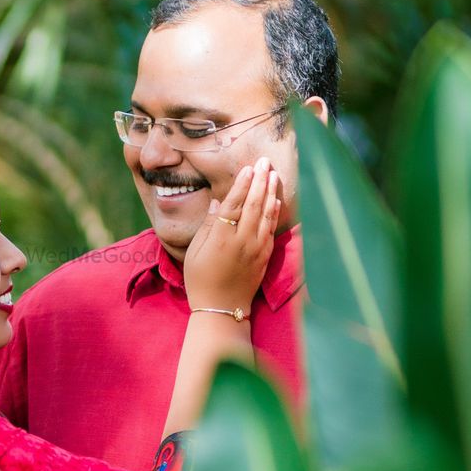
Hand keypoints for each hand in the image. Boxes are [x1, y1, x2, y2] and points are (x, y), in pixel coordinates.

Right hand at [182, 158, 280, 314]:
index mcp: (221, 239)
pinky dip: (274, 212)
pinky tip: (275, 199)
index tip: (248, 168)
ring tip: (273, 173)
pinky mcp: (265, 256)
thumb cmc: (201, 281)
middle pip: (254, 204)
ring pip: (266, 214)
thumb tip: (218, 201)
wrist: (222, 309)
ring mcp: (257, 249)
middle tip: (264, 161)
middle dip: (260, 181)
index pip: (234, 205)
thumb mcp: (194, 253)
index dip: (242, 185)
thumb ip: (208, 225)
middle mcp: (242, 241)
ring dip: (271, 192)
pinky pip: (271, 228)